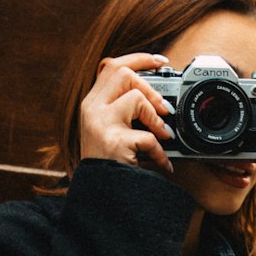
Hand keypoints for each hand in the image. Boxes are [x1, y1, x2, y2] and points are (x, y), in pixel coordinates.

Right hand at [78, 52, 175, 173]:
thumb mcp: (108, 130)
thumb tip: (155, 96)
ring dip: (157, 118)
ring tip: (163, 136)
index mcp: (91, 104)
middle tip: (163, 108)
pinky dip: (161, 152)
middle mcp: (92, 110)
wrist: (100, 196)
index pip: (111, 66)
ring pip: (135, 98)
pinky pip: (148, 137)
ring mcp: (102, 125)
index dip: (138, 58)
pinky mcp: (115, 143)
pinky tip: (163, 163)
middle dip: (149, 86)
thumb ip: (122, 109)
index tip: (160, 61)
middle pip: (122, 73)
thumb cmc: (109, 164)